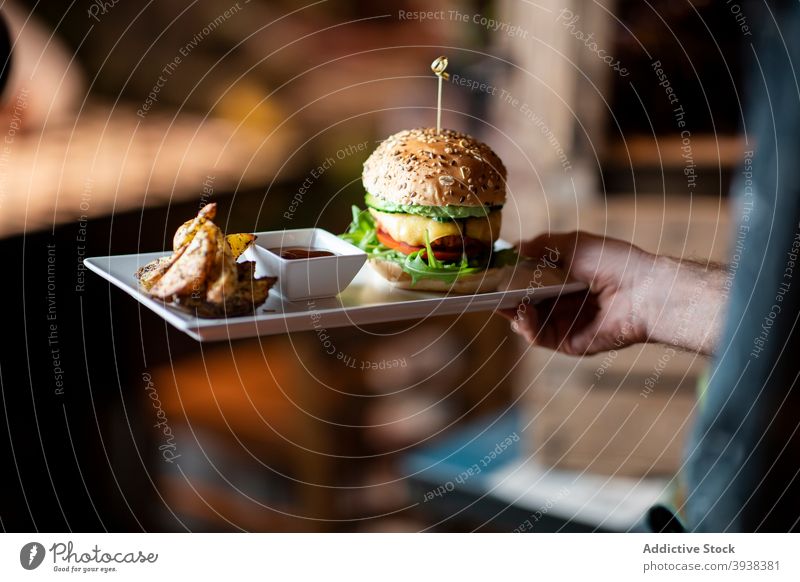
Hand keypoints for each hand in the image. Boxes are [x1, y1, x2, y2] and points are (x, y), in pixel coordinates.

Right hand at [500, 231, 657, 354]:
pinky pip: (539, 337)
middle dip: (504, 297)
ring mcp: (565, 324)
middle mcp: (564, 302)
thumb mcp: (573, 243)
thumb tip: (513, 246)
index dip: (510, 277)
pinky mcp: (568, 342)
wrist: (644, 291)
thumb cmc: (615, 262)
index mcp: (566, 278)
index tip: (492, 272)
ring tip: (506, 302)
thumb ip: (542, 244)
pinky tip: (523, 314)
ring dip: (512, 312)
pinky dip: (526, 327)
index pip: (530, 280)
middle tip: (488, 291)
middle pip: (524, 302)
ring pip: (527, 322)